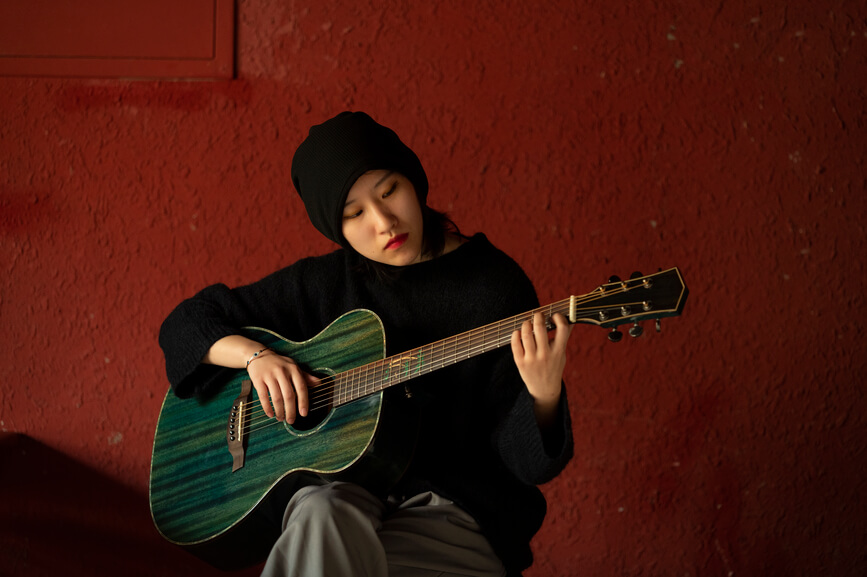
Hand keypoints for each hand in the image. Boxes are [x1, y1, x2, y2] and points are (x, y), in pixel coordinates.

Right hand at [246, 352, 317, 422]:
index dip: (303, 402)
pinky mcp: (258, 379)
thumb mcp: (293, 366)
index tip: (304, 413)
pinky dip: (267, 408)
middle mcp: (282, 372)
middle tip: (291, 420)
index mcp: (293, 369)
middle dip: (291, 410)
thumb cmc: (280, 364)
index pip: (301, 387)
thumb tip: (319, 383)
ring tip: (281, 418)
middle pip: (289, 395)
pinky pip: (263, 396)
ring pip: (276, 397)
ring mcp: (269, 375)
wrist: (259, 355)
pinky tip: (270, 414)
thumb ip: (305, 376)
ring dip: (279, 411)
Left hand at [510, 312, 572, 428]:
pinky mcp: (520, 363)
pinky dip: (515, 334)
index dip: (558, 317)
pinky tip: (518, 332)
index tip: (554, 316)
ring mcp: (532, 359)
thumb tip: (570, 319)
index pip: (562, 328)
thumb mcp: (562, 353)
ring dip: (526, 324)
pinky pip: (515, 344)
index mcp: (558, 351)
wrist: (544, 389)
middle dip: (538, 316)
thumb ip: (564, 336)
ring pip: (526, 334)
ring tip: (528, 323)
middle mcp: (545, 355)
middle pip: (540, 328)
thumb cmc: (554, 367)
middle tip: (538, 315)